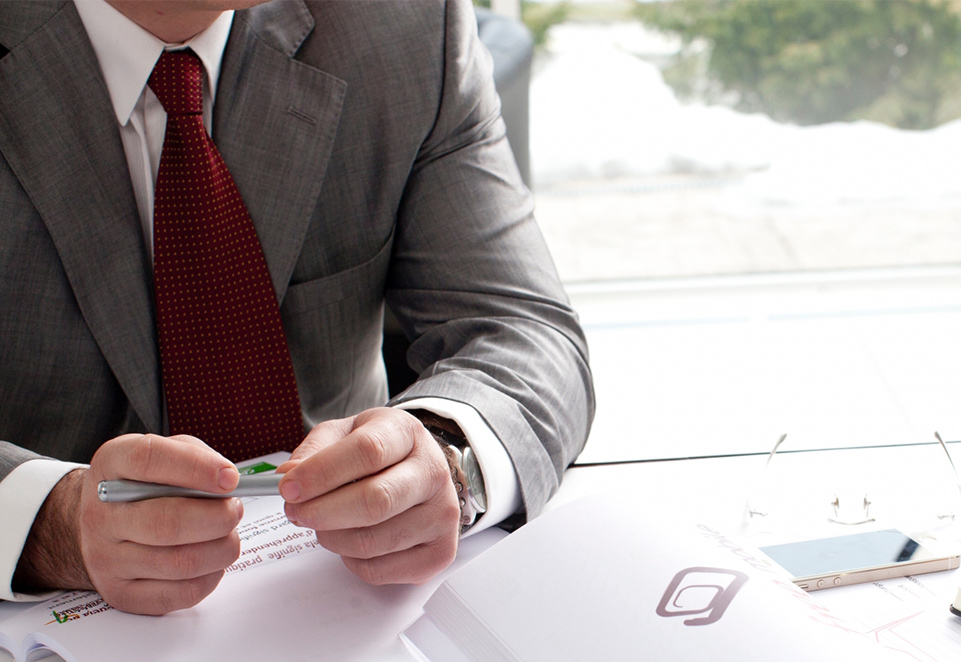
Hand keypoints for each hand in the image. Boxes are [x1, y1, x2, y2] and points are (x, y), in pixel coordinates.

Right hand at [15, 434, 243, 614]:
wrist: (106, 520)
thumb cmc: (148, 482)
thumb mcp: (168, 451)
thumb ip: (197, 457)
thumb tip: (229, 481)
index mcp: (111, 465)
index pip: (147, 460)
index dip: (195, 468)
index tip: (231, 479)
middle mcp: (100, 514)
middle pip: (167, 523)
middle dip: (218, 518)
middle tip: (235, 510)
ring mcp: (105, 559)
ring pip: (180, 563)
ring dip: (221, 548)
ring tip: (227, 535)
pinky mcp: (121, 593)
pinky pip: (179, 594)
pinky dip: (210, 577)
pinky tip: (212, 559)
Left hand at [277, 408, 460, 584]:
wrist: (420, 471)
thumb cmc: (380, 452)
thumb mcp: (346, 433)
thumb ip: (315, 450)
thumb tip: (289, 476)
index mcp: (408, 434)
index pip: (368, 451)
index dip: (322, 472)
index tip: (289, 487)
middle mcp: (433, 473)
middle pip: (375, 501)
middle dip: (322, 512)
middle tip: (296, 512)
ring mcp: (442, 515)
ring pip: (372, 542)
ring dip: (332, 538)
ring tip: (323, 524)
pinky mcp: (440, 553)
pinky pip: (380, 571)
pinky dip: (351, 561)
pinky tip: (351, 539)